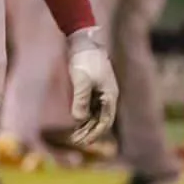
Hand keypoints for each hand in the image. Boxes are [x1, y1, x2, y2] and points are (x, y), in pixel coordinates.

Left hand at [66, 27, 118, 144]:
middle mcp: (107, 96)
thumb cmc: (84, 60)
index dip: (96, 134)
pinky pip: (90, 107)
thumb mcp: (81, 81)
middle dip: (89, 132)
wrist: (83, 41)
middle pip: (101, 121)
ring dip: (86, 126)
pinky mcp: (93, 88)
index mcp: (110, 96)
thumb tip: (78, 120)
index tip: (85, 142)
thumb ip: (80, 101)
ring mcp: (100, 92)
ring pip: (95, 115)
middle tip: (76, 142)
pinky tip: (75, 123)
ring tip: (74, 136)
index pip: (105, 122)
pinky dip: (84, 116)